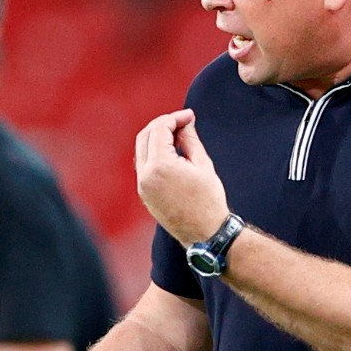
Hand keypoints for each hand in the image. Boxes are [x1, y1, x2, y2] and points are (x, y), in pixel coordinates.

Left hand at [135, 109, 229, 245]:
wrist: (205, 234)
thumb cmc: (209, 200)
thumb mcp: (203, 165)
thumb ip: (190, 139)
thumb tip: (184, 123)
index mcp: (160, 166)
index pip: (159, 129)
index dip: (175, 117)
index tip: (190, 116)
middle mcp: (145, 175)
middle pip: (145, 136)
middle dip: (162, 124)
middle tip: (182, 121)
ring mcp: (142, 186)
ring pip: (141, 150)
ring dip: (156, 137)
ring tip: (179, 135)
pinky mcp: (144, 194)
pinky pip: (144, 165)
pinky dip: (154, 153)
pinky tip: (172, 152)